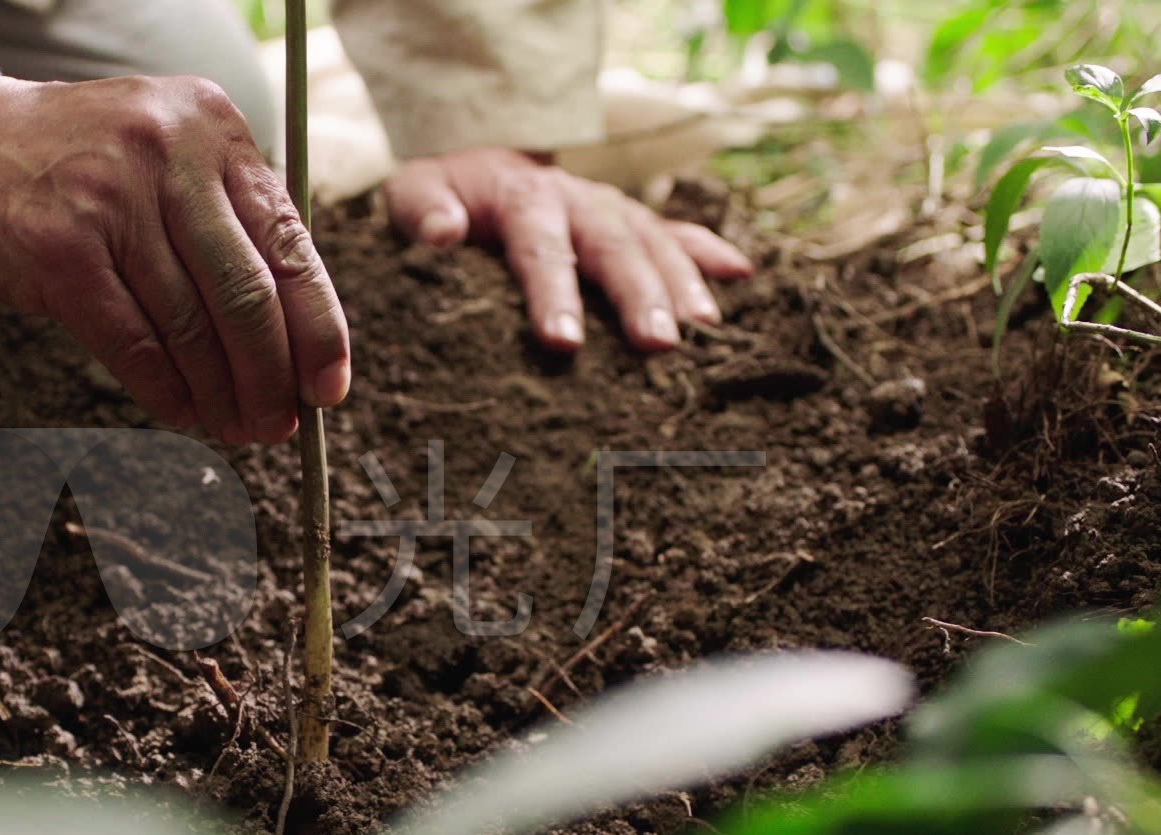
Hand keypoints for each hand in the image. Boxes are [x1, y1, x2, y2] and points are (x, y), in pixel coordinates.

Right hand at [0, 74, 350, 444]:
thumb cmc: (74, 168)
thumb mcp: (164, 160)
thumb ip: (228, 225)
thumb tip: (295, 341)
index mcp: (213, 126)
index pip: (290, 242)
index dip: (318, 326)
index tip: (329, 387)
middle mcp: (169, 151)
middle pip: (247, 292)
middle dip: (272, 376)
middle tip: (280, 425)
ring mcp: (112, 197)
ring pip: (193, 326)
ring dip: (221, 395)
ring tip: (235, 429)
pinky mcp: (60, 249)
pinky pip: (135, 344)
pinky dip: (166, 392)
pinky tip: (182, 415)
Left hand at [384, 148, 752, 351]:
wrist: (479, 164)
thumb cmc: (443, 198)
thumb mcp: (415, 194)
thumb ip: (422, 211)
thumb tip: (443, 233)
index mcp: (524, 200)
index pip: (540, 248)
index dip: (553, 293)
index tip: (562, 341)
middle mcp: (578, 201)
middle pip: (614, 247)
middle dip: (638, 295)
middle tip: (657, 345)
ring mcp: (612, 211)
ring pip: (655, 243)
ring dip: (683, 284)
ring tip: (704, 331)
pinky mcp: (633, 224)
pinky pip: (679, 233)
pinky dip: (710, 252)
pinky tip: (744, 276)